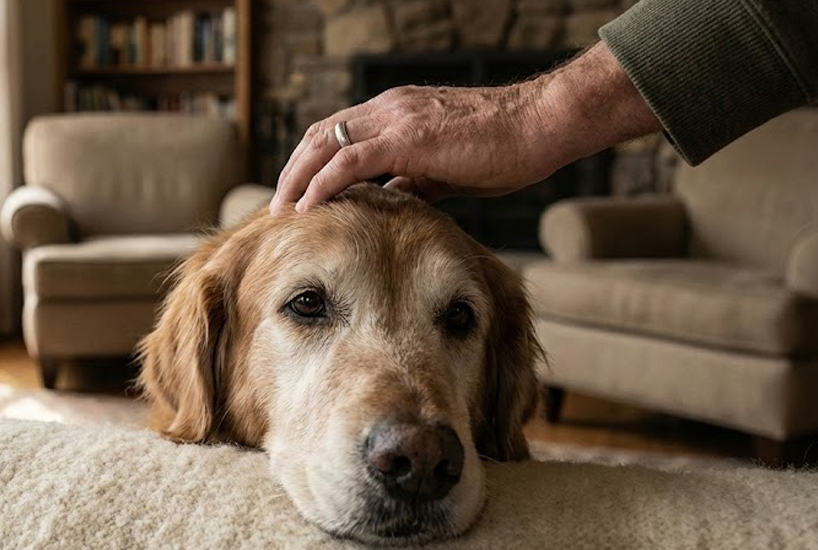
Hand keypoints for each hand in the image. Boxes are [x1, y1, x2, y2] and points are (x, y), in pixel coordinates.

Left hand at [270, 43, 662, 213]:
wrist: (540, 126)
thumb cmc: (504, 147)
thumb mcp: (445, 168)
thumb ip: (412, 180)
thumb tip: (388, 202)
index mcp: (395, 113)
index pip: (336, 133)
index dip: (311, 163)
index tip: (297, 195)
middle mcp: (387, 110)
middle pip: (320, 136)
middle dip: (293, 171)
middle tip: (278, 206)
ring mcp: (395, 120)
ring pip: (325, 144)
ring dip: (297, 179)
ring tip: (281, 211)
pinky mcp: (406, 138)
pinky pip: (349, 161)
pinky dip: (321, 183)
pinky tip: (307, 207)